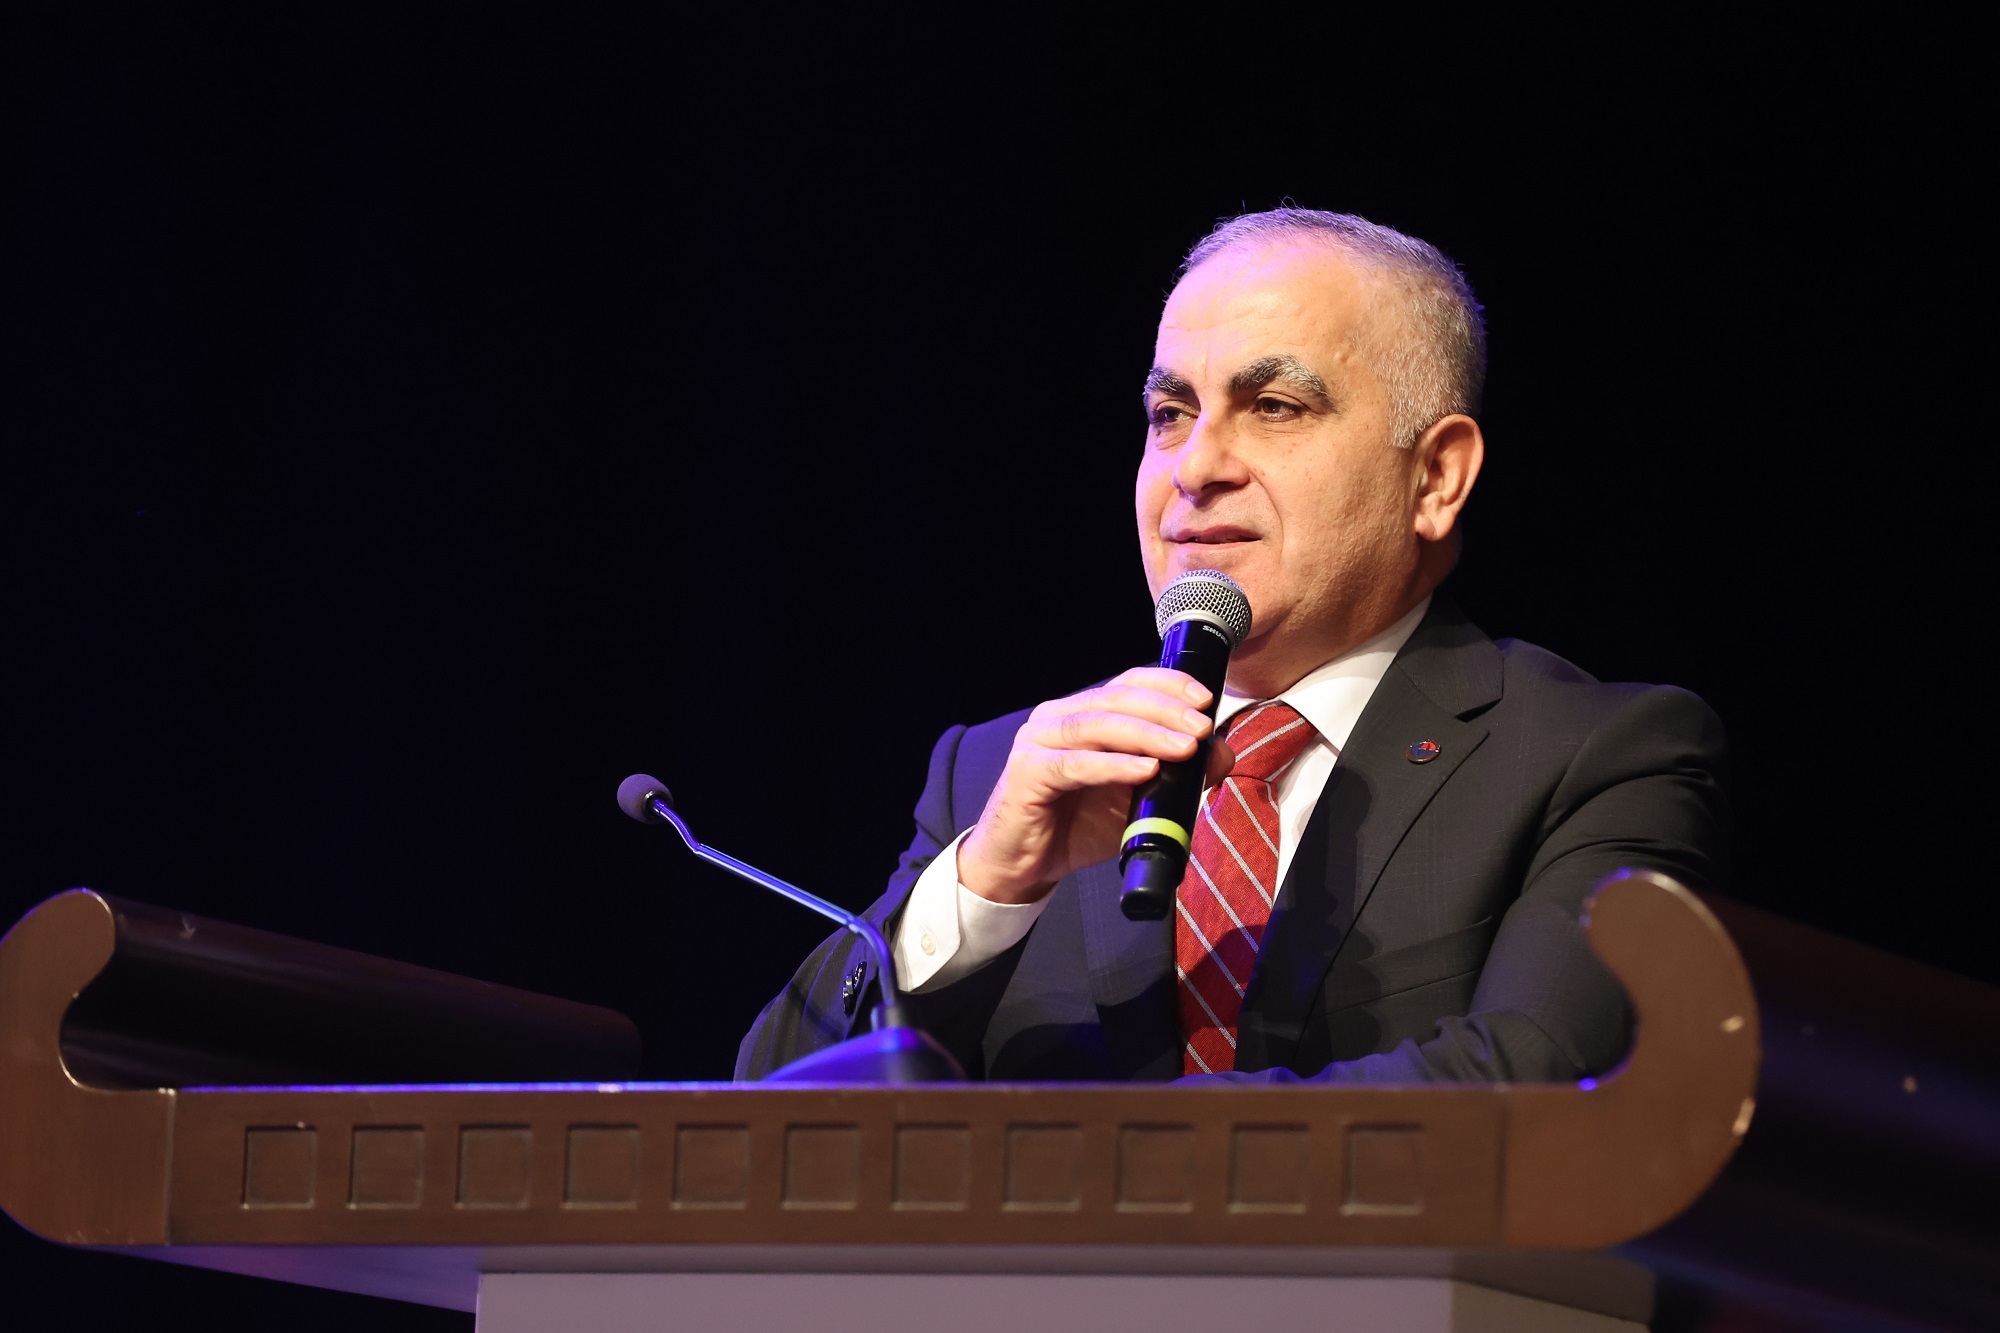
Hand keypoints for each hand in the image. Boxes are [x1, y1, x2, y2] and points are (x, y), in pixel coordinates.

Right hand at [956, 668, 1235, 904]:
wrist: (1024, 865)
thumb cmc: (1077, 825)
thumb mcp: (1137, 797)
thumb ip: (1176, 773)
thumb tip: (1220, 754)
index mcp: (1083, 713)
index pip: (1129, 683)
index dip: (1168, 684)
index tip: (1205, 698)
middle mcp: (1058, 717)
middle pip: (1117, 698)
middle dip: (1166, 709)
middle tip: (1202, 727)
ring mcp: (1038, 740)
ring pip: (1099, 725)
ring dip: (1147, 734)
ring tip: (1184, 747)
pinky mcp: (1028, 772)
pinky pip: (1076, 764)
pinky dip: (1114, 765)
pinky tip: (1144, 770)